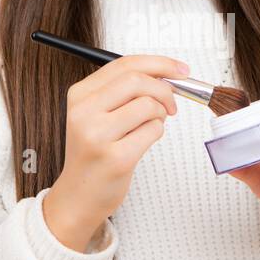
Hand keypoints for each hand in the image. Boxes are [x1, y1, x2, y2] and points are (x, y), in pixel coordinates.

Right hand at [44, 54, 185, 251]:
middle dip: (164, 89)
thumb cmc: (94, 152)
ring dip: (161, 115)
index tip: (181, 70)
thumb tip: (167, 73)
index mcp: (79, 95)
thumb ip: (124, 90)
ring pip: (149, 106)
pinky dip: (156, 133)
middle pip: (137, 80)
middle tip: (172, 104)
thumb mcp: (96, 114)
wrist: (78, 196)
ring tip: (151, 126)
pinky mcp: (117, 158)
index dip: (159, 64)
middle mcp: (84, 112)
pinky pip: (153, 131)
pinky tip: (142, 142)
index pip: (124, 64)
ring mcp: (98, 136)